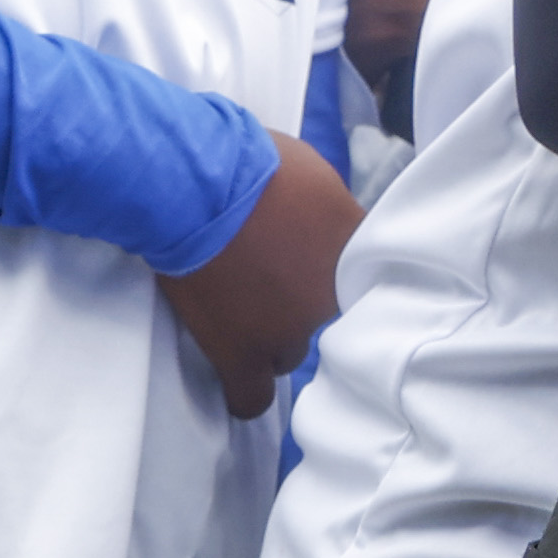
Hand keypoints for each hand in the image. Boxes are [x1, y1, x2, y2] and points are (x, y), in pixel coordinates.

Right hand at [163, 134, 361, 418]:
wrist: (194, 183)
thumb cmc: (248, 161)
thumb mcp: (313, 174)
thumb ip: (329, 212)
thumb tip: (325, 226)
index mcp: (352, 247)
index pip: (363, 276)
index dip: (333, 271)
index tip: (313, 265)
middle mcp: (331, 296)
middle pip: (325, 315)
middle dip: (302, 301)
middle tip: (269, 281)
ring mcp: (289, 331)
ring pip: (291, 352)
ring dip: (274, 336)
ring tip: (239, 313)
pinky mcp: (242, 354)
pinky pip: (252, 396)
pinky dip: (247, 392)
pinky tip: (240, 384)